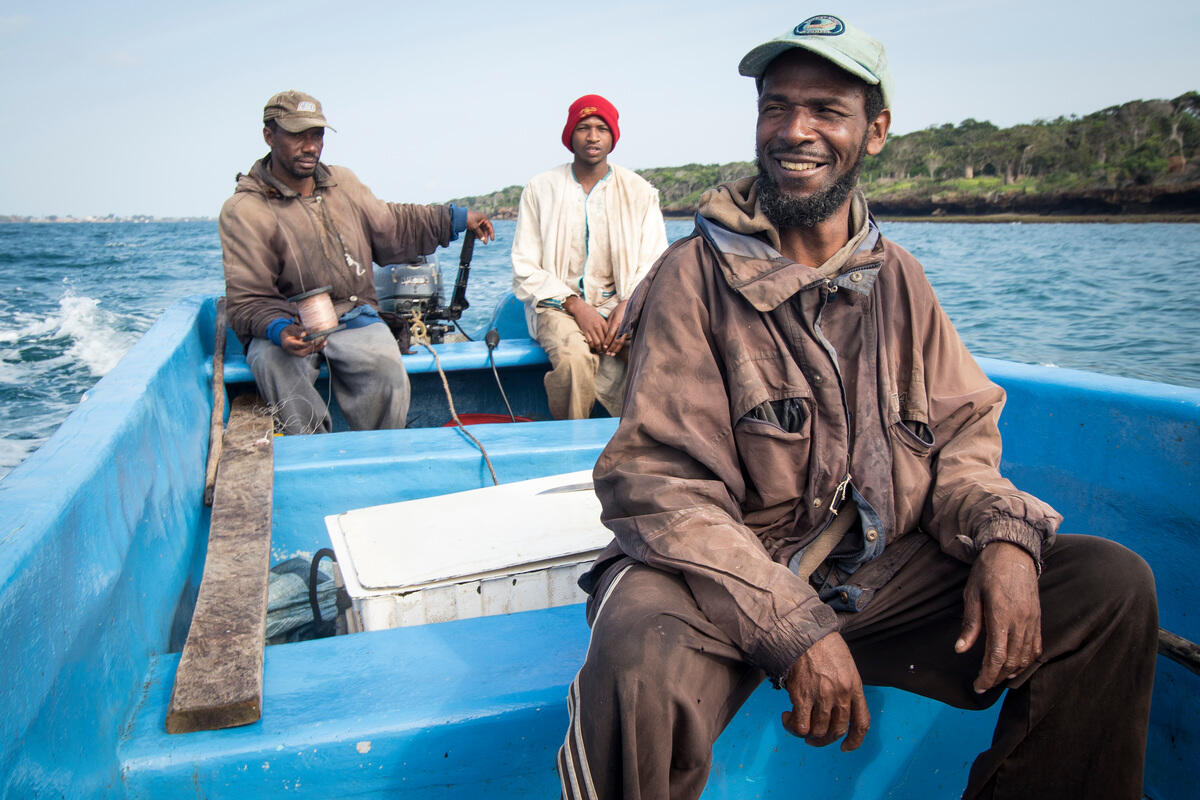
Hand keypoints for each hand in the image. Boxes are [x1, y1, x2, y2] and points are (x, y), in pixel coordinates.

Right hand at [280, 323, 324, 356]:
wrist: (284, 336)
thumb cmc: (288, 331)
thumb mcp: (290, 328)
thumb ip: (296, 331)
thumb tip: (303, 334)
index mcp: (287, 344)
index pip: (298, 345)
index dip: (306, 343)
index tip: (313, 340)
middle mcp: (292, 351)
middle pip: (304, 352)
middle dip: (314, 347)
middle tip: (322, 342)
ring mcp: (297, 353)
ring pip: (308, 352)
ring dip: (317, 348)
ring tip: (324, 342)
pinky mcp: (302, 352)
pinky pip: (310, 351)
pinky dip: (317, 347)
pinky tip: (323, 343)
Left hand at [466, 210, 493, 243]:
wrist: (459, 215)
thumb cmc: (468, 219)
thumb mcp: (475, 226)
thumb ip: (480, 233)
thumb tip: (483, 239)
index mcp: (484, 218)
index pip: (490, 226)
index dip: (491, 233)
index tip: (492, 240)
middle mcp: (482, 219)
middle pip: (486, 229)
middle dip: (485, 236)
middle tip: (485, 243)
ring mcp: (478, 222)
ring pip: (482, 230)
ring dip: (481, 235)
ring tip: (479, 240)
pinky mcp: (474, 224)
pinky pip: (478, 230)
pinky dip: (477, 234)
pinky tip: (476, 237)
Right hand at [564, 296, 607, 351]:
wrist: (580, 308)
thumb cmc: (590, 312)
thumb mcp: (600, 317)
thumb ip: (604, 325)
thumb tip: (608, 333)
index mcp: (603, 322)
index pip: (609, 335)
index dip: (610, 342)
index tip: (610, 346)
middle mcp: (598, 326)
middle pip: (604, 340)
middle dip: (605, 348)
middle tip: (606, 352)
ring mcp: (591, 329)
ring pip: (597, 342)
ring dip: (599, 349)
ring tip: (600, 351)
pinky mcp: (585, 331)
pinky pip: (589, 341)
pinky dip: (591, 346)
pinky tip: (592, 348)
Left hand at [600, 299, 628, 355]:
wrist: (630, 307)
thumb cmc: (619, 310)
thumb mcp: (612, 315)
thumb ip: (608, 325)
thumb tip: (604, 335)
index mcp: (617, 321)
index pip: (611, 334)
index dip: (607, 341)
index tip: (603, 347)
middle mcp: (622, 326)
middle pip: (616, 340)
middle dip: (611, 348)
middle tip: (606, 353)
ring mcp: (626, 329)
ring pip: (621, 342)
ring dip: (615, 349)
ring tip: (611, 354)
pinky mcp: (628, 331)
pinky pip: (623, 340)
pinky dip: (619, 347)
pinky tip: (615, 351)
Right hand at [782, 632, 869, 750]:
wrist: (803, 632)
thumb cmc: (822, 644)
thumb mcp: (845, 665)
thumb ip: (845, 687)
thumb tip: (834, 708)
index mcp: (855, 687)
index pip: (862, 723)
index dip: (855, 740)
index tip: (846, 747)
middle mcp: (841, 695)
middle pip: (837, 730)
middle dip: (825, 740)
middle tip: (815, 739)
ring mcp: (822, 697)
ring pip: (818, 731)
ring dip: (807, 735)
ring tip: (797, 725)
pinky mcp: (803, 696)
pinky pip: (800, 725)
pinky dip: (793, 727)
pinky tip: (787, 717)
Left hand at [956, 541, 1041, 692]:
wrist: (1013, 551)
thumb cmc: (988, 570)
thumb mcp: (971, 594)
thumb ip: (970, 624)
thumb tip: (961, 649)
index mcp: (1001, 615)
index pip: (997, 655)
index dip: (987, 675)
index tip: (977, 686)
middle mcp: (1021, 620)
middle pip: (1012, 661)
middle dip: (997, 678)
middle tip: (982, 685)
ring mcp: (1032, 620)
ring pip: (1025, 657)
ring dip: (1011, 672)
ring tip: (995, 678)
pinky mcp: (1038, 618)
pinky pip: (1036, 646)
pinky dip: (1026, 661)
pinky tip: (1014, 666)